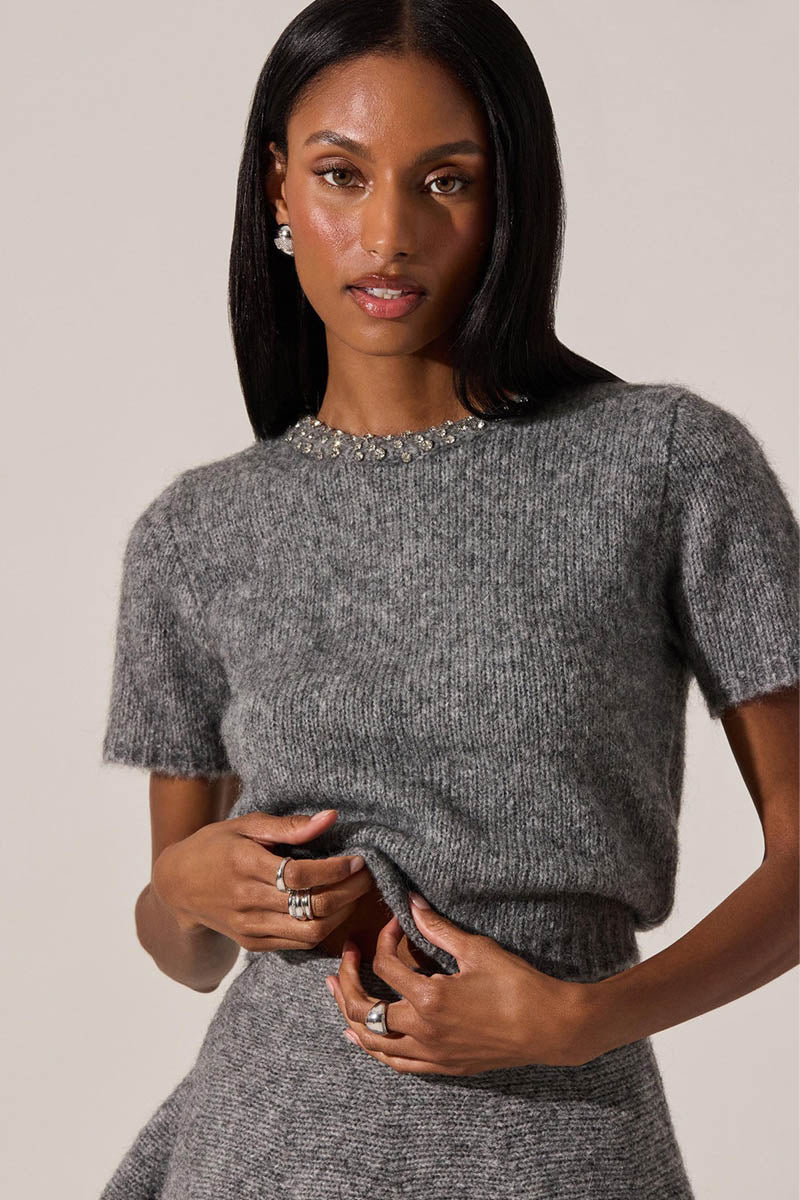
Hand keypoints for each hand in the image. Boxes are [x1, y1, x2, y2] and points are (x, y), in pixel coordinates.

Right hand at [151, 808, 371, 951]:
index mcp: (244, 864)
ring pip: (309, 930)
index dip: (335, 870)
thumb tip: (331, 817)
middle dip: (348, 892)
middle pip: (311, 905)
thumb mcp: (246, 824)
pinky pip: (298, 943)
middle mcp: (246, 899)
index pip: (300, 875)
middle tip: (367, 876)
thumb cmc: (216, 845)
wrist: (177, 885)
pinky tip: (336, 910)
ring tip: (356, 893)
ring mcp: (249, 926)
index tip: (358, 859)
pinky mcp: (252, 943)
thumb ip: (289, 825)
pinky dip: (324, 929)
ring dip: (341, 914)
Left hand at [326, 893, 594, 1073]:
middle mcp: (422, 1031)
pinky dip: (375, 1049)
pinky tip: (362, 1038)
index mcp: (428, 999)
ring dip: (349, 1016)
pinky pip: (397, 1063)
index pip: (386, 966)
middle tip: (346, 956)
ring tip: (337, 993)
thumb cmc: (517, 986)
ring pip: (373, 1042)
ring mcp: (431, 1053)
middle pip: (364, 1008)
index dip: (384, 938)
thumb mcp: (476, 950)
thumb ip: (437, 928)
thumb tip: (411, 902)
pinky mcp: (443, 1066)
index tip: (395, 922)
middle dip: (348, 979)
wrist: (549, 1028)